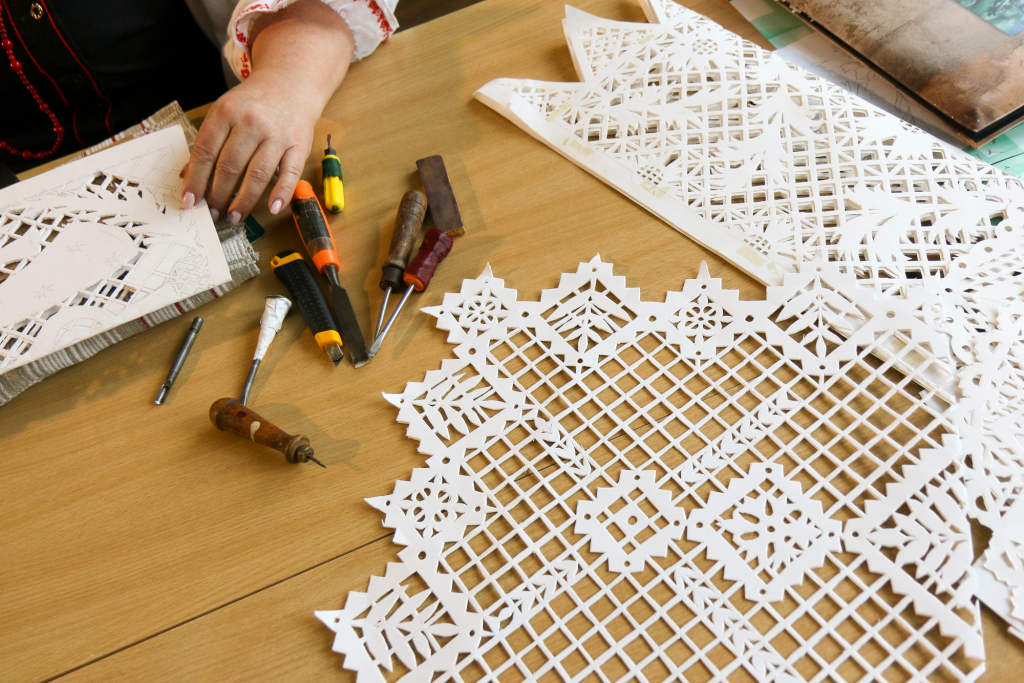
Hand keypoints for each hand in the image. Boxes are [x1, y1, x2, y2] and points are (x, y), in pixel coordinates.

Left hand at [181, 71, 320, 223]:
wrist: (290, 84)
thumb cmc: (253, 103)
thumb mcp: (225, 113)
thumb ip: (208, 142)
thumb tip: (188, 177)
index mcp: (226, 112)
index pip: (205, 152)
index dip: (196, 180)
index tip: (190, 201)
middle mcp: (251, 122)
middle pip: (229, 167)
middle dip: (218, 195)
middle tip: (212, 214)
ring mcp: (276, 134)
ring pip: (257, 174)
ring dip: (244, 201)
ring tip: (234, 217)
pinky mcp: (299, 145)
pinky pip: (290, 174)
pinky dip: (281, 194)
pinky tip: (272, 208)